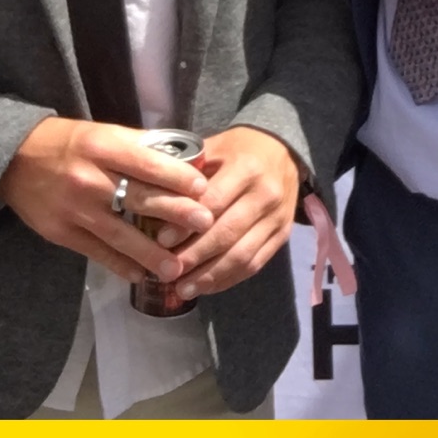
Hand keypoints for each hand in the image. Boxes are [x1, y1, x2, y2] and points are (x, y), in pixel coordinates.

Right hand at [0, 117, 212, 283]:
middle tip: (206, 225)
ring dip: (151, 253)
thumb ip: (142, 147)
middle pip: (139, 198)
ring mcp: (74, 209)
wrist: (12, 159)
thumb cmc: (69, 143)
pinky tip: (141, 274)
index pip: (146, 163)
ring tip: (177, 267)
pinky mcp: (61, 233)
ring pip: (120, 234)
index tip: (203, 189)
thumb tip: (189, 160)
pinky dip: (120, 265)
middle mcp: (89, 178)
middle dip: (176, 213)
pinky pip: (97, 252)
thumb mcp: (103, 133)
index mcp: (102, 147)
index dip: (177, 176)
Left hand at [165, 126, 302, 298]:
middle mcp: (266, 195)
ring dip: (210, 276)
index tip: (161, 242)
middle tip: (168, 272)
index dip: (186, 225)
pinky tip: (207, 286)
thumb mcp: (214, 148)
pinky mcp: (283, 235)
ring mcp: (277, 218)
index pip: (213, 202)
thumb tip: (154, 205)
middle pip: (227, 234)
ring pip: (242, 255)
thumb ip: (188, 174)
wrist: (283, 150)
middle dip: (195, 257)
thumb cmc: (239, 149)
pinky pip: (255, 264)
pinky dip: (229, 279)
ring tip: (183, 289)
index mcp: (246, 168)